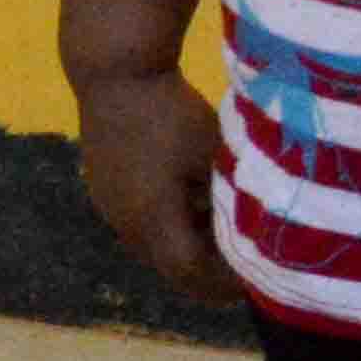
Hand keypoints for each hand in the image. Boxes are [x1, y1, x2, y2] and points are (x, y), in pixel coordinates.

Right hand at [73, 67, 242, 306]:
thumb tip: (255, 230)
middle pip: (167, 267)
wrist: (115, 76)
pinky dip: (168, 228)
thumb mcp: (212, 156)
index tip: (257, 283)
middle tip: (245, 273)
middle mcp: (124, 223)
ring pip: (151, 247)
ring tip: (221, 239)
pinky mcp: (104, 189)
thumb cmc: (172, 113)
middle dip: (205, 274)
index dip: (223, 284)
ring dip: (184, 249)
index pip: (189, 272)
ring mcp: (109, 207)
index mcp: (151, 219)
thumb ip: (229, 199)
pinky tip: (191, 207)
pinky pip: (138, 224)